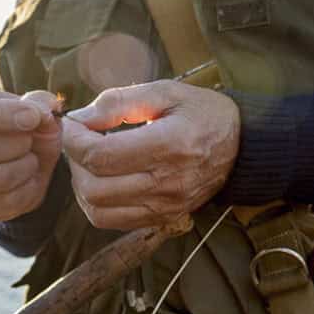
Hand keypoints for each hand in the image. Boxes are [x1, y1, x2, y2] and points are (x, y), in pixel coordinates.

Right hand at [0, 86, 61, 222]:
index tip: (33, 118)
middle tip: (31, 144)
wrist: (25, 160)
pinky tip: (26, 181)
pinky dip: (21, 195)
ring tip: (31, 161)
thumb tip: (41, 111)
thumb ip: (40, 105)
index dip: (3, 115)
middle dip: (16, 147)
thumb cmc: (27, 129)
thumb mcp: (38, 111)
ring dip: (22, 171)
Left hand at [62, 80, 239, 229]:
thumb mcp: (166, 92)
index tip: (72, 125)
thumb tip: (80, 117)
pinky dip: (97, 203)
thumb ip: (120, 101)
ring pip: (98, 211)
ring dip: (83, 186)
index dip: (74, 140)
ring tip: (90, 162)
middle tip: (81, 141)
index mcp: (169, 146)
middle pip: (95, 188)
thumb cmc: (202, 114)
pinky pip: (113, 221)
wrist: (241, 146)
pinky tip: (103, 180)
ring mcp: (166, 206)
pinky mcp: (164, 218)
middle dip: (75, 162)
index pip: (101, 156)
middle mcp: (167, 183)